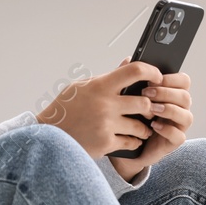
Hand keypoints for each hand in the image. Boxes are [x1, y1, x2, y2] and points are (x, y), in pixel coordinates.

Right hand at [35, 57, 192, 175]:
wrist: (48, 135)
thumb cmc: (66, 109)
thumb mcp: (83, 86)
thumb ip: (108, 76)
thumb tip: (129, 61)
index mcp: (100, 86)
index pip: (134, 71)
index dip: (151, 72)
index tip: (156, 76)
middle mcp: (105, 104)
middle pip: (144, 103)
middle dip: (151, 107)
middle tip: (150, 109)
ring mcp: (106, 125)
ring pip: (141, 126)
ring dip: (144, 128)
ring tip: (142, 127)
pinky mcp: (105, 143)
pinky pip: (131, 142)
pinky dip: (133, 142)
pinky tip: (130, 139)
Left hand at [105, 56, 191, 180]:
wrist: (122, 146)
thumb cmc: (128, 119)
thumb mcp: (126, 96)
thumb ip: (129, 78)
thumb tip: (129, 59)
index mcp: (171, 95)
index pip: (183, 81)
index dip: (172, 78)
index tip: (153, 78)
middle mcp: (178, 109)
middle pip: (186, 97)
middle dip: (167, 93)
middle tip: (148, 93)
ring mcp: (177, 126)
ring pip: (186, 116)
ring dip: (169, 110)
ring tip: (152, 109)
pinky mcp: (173, 142)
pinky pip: (179, 136)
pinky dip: (167, 130)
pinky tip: (154, 126)